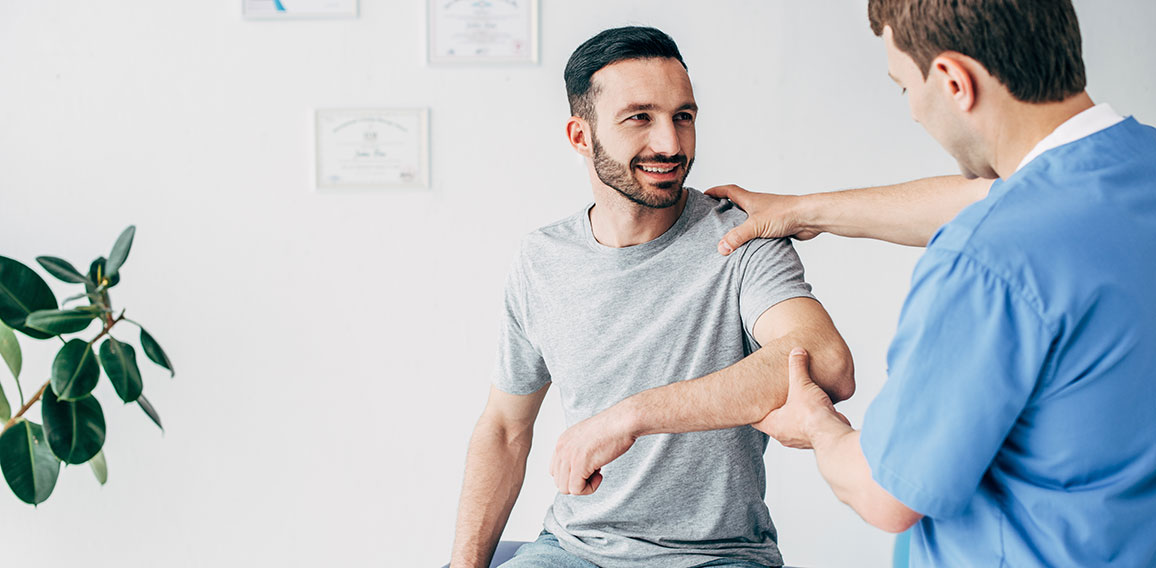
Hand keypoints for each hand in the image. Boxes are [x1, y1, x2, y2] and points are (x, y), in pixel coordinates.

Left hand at [549, 406, 637, 495]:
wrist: (622, 422)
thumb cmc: (612, 428)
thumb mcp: (587, 437)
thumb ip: (578, 450)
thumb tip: (581, 468)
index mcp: (562, 441)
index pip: (555, 469)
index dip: (572, 474)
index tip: (589, 467)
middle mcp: (561, 448)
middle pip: (558, 481)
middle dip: (577, 482)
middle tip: (594, 471)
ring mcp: (569, 457)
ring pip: (565, 488)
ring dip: (583, 486)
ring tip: (597, 473)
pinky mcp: (579, 465)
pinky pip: (577, 490)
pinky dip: (590, 488)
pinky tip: (600, 475)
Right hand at [704, 184, 820, 254]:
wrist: (809, 218)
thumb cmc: (786, 213)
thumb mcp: (756, 225)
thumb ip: (737, 236)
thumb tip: (721, 247)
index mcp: (750, 200)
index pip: (729, 191)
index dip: (716, 191)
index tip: (705, 194)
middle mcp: (758, 205)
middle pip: (738, 203)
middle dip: (725, 207)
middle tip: (713, 215)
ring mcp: (767, 215)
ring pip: (749, 218)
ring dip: (739, 223)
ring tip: (728, 234)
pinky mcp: (776, 226)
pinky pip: (760, 230)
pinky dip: (752, 235)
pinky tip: (749, 245)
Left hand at [755, 348, 850, 448]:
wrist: (833, 433)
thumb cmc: (812, 415)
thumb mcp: (801, 384)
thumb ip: (797, 367)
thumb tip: (797, 352)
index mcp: (773, 425)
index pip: (754, 419)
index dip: (754, 408)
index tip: (755, 399)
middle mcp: (783, 435)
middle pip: (772, 422)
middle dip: (775, 408)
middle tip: (774, 396)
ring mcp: (798, 439)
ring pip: (790, 426)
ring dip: (792, 414)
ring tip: (794, 400)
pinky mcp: (813, 438)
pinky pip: (806, 428)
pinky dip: (806, 419)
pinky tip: (812, 409)